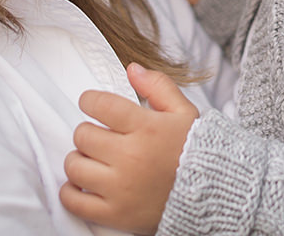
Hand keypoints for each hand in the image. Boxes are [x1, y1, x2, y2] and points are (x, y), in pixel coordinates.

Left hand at [59, 63, 199, 234]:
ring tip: (93, 160)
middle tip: (99, 136)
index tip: (91, 104)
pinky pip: (74, 201)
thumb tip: (131, 68)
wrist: (213, 196)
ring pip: (74, 166)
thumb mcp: (184, 112)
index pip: (100, 105)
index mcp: (146, 128)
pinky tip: (82, 185)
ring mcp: (121, 188)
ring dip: (79, 160)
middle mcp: (130, 157)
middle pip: (82, 135)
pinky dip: (70, 192)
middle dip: (88, 132)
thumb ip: (158, 86)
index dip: (89, 100)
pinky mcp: (115, 214)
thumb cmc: (196, 151)